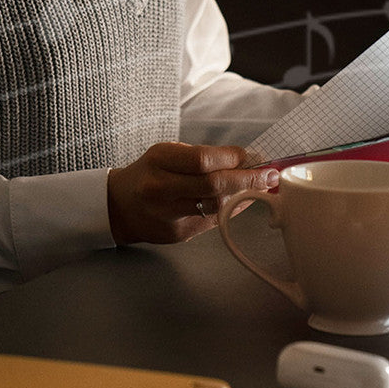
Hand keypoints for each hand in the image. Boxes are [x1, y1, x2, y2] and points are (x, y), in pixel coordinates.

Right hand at [107, 142, 278, 245]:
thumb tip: (248, 160)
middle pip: (213, 185)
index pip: (203, 160)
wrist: (119, 207)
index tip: (255, 156)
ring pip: (215, 206)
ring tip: (261, 187)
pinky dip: (233, 209)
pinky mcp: (177, 234)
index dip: (234, 158)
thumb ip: (204, 156)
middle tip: (270, 175)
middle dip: (248, 179)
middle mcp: (160, 188)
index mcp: (159, 161)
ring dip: (245, 195)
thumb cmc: (151, 173)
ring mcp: (167, 215)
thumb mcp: (169, 153)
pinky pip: (213, 221)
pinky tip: (244, 201)